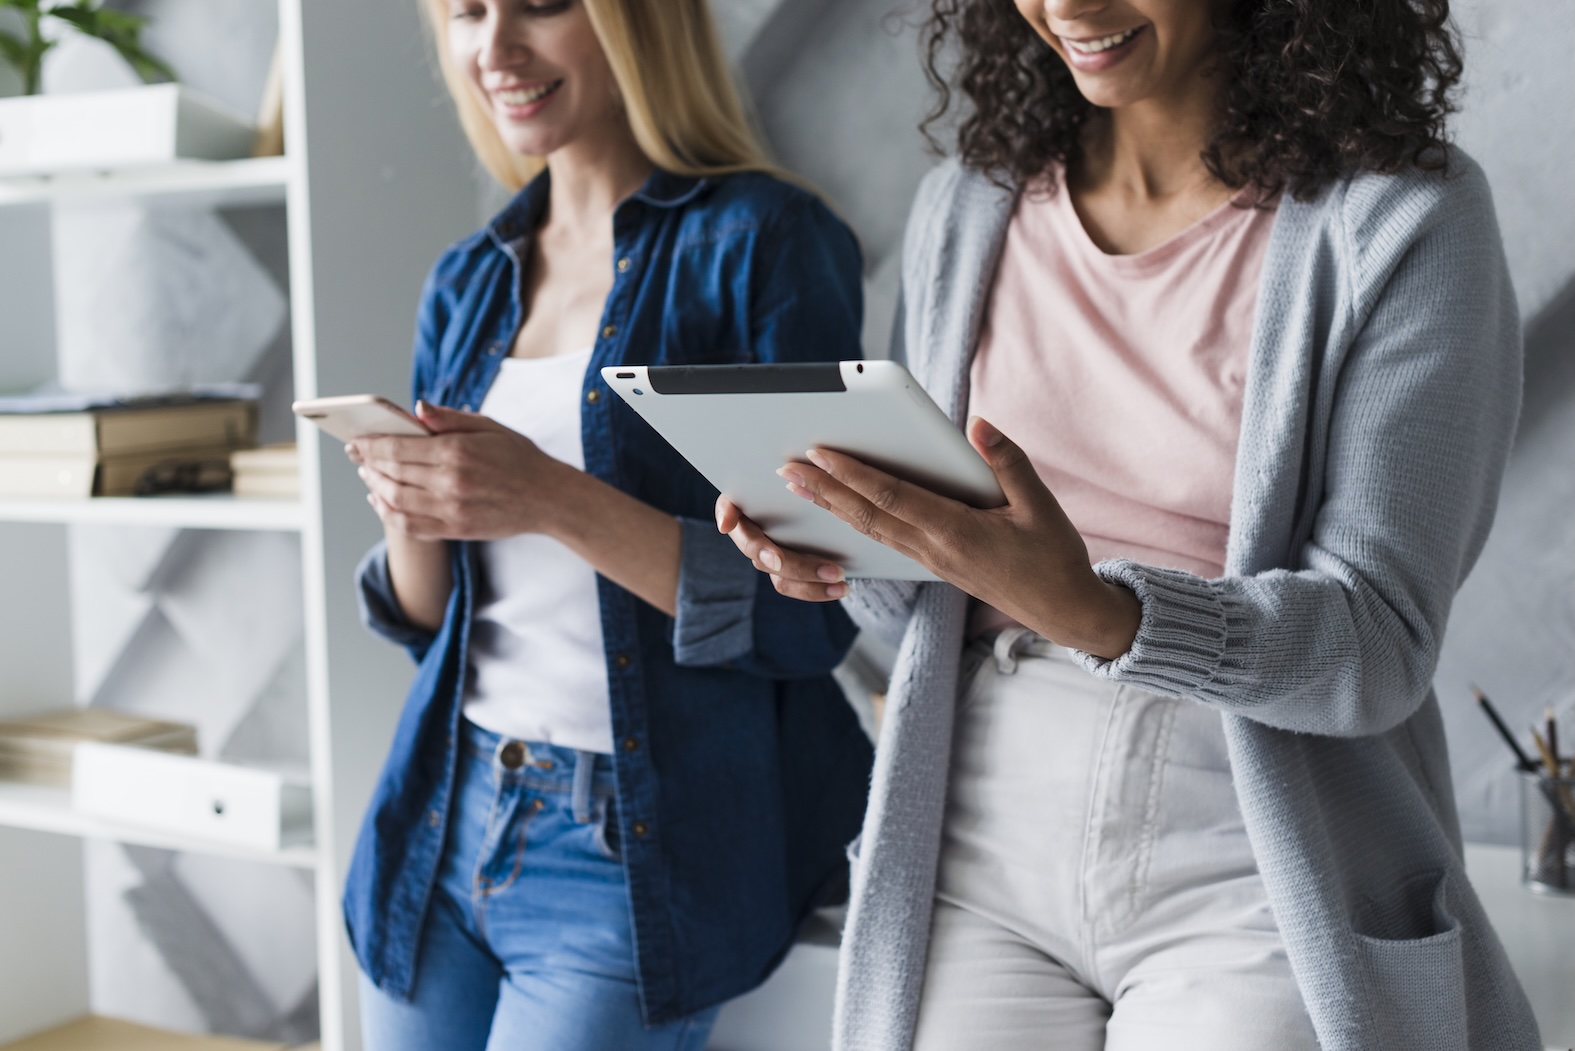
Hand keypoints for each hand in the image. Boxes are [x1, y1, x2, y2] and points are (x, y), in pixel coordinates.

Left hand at [348, 402, 570, 540]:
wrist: (548, 498)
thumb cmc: (520, 458)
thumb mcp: (490, 426)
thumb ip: (450, 418)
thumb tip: (416, 409)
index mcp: (457, 451)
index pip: (398, 447)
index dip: (371, 445)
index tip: (357, 441)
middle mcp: (450, 482)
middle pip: (392, 473)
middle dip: (368, 463)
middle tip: (358, 456)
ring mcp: (451, 509)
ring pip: (395, 500)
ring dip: (375, 487)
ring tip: (368, 475)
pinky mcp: (455, 529)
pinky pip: (410, 526)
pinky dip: (388, 514)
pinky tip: (380, 502)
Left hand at [733, 416, 1141, 658]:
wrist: (1062, 610)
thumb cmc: (1054, 555)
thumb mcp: (1041, 505)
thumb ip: (1008, 462)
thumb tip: (978, 424)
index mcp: (957, 533)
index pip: (893, 498)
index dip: (854, 475)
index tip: (821, 453)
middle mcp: (934, 550)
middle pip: (868, 517)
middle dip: (825, 491)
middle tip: (786, 468)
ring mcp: (930, 562)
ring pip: (870, 532)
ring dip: (833, 507)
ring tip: (799, 485)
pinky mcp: (932, 566)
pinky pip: (884, 543)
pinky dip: (855, 523)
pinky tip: (839, 510)